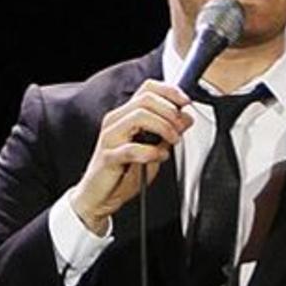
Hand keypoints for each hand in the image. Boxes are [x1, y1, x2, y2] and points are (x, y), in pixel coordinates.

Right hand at [70, 80, 191, 233]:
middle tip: (181, 127)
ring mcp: (110, 137)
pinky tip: (160, 156)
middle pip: (146, 99)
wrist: (99, 197)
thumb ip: (168, 133)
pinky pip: (131, 148)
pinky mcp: (108, 157)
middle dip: (170, 111)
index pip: (147, 89)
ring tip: (173, 140)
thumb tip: (186, 118)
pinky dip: (151, 151)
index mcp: (126, 115)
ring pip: (138, 116)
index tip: (186, 102)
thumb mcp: (153, 149)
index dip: (170, 91)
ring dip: (163, 126)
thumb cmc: (123, 173)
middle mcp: (116, 121)